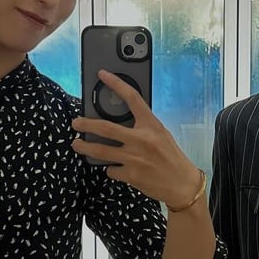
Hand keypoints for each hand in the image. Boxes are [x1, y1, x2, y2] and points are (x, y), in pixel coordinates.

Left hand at [71, 73, 202, 205]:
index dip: (116, 83)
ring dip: (85, 147)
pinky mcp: (131, 175)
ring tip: (77, 144)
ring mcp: (135, 158)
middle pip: (106, 128)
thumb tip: (119, 122)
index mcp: (151, 125)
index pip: (132, 98)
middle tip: (76, 122)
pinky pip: (111, 169)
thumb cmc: (171, 157)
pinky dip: (110, 168)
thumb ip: (142, 126)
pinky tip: (116, 168)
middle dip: (86, 124)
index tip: (102, 74)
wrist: (182, 184)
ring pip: (101, 151)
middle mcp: (142, 139)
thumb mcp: (160, 134)